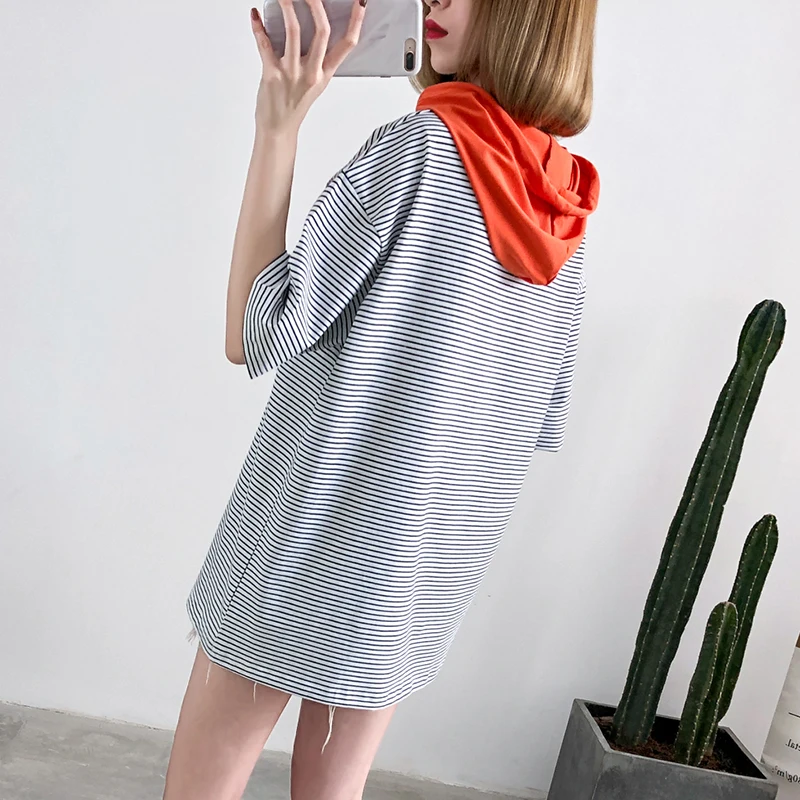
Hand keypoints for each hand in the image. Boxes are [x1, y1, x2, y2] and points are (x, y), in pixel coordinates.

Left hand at [250, 0, 365, 137]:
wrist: (278, 129)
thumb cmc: (293, 106)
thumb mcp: (314, 84)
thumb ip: (316, 59)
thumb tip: (309, 29)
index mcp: (325, 73)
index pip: (347, 44)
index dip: (356, 21)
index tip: (361, 2)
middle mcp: (311, 72)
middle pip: (322, 31)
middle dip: (316, 4)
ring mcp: (292, 73)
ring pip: (293, 31)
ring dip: (287, 6)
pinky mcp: (272, 74)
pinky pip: (264, 44)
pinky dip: (258, 27)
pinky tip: (255, 15)